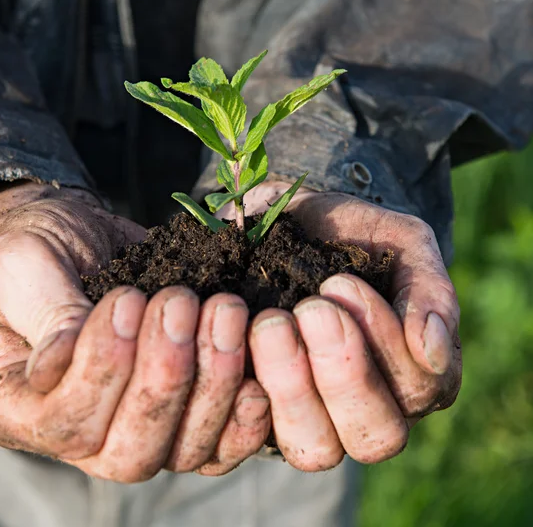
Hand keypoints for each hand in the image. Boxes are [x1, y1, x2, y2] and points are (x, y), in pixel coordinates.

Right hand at [0, 182, 269, 480]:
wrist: (75, 237)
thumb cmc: (36, 253)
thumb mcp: (25, 267)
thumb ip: (47, 314)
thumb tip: (65, 358)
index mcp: (23, 408)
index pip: (68, 423)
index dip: (104, 368)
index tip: (127, 298)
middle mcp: (82, 435)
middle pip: (133, 452)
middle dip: (166, 375)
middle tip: (180, 303)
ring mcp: (139, 427)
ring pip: (184, 449)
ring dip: (214, 380)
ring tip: (223, 310)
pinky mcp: (184, 410)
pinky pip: (220, 441)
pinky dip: (245, 414)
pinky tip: (257, 370)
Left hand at [225, 182, 460, 470]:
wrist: (290, 222)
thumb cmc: (354, 236)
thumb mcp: (401, 243)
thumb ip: (429, 290)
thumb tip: (433, 351)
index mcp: (414, 374)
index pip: (418, 388)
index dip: (382, 340)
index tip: (339, 280)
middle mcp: (371, 410)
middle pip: (375, 438)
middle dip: (343, 373)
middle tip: (311, 308)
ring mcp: (315, 419)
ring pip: (317, 449)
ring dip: (293, 386)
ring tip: (271, 323)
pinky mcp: (262, 417)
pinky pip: (255, 435)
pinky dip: (244, 394)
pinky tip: (237, 342)